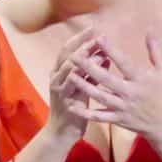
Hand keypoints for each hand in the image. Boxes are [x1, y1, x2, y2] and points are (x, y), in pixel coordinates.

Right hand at [47, 26, 99, 142]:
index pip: (69, 50)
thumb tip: (105, 57)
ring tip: (97, 50)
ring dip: (82, 58)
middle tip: (96, 34)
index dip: (80, 38)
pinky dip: (82, 77)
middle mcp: (57, 78)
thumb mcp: (82, 87)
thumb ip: (91, 73)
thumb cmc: (74, 107)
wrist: (62, 132)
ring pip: (69, 68)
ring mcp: (59, 89)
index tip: (94, 28)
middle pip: (68, 55)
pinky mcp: (65, 101)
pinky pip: (72, 87)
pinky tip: (94, 72)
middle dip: (82, 43)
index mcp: (60, 72)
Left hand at [66, 31, 161, 141]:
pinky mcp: (118, 120)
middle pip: (107, 79)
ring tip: (70, 76)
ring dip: (85, 87)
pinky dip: (86, 113)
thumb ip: (154, 50)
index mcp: (140, 80)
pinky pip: (100, 117)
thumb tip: (149, 29)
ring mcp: (123, 108)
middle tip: (74, 56)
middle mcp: (130, 94)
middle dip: (90, 68)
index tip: (99, 37)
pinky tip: (72, 106)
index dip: (111, 50)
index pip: (123, 63)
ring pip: (101, 97)